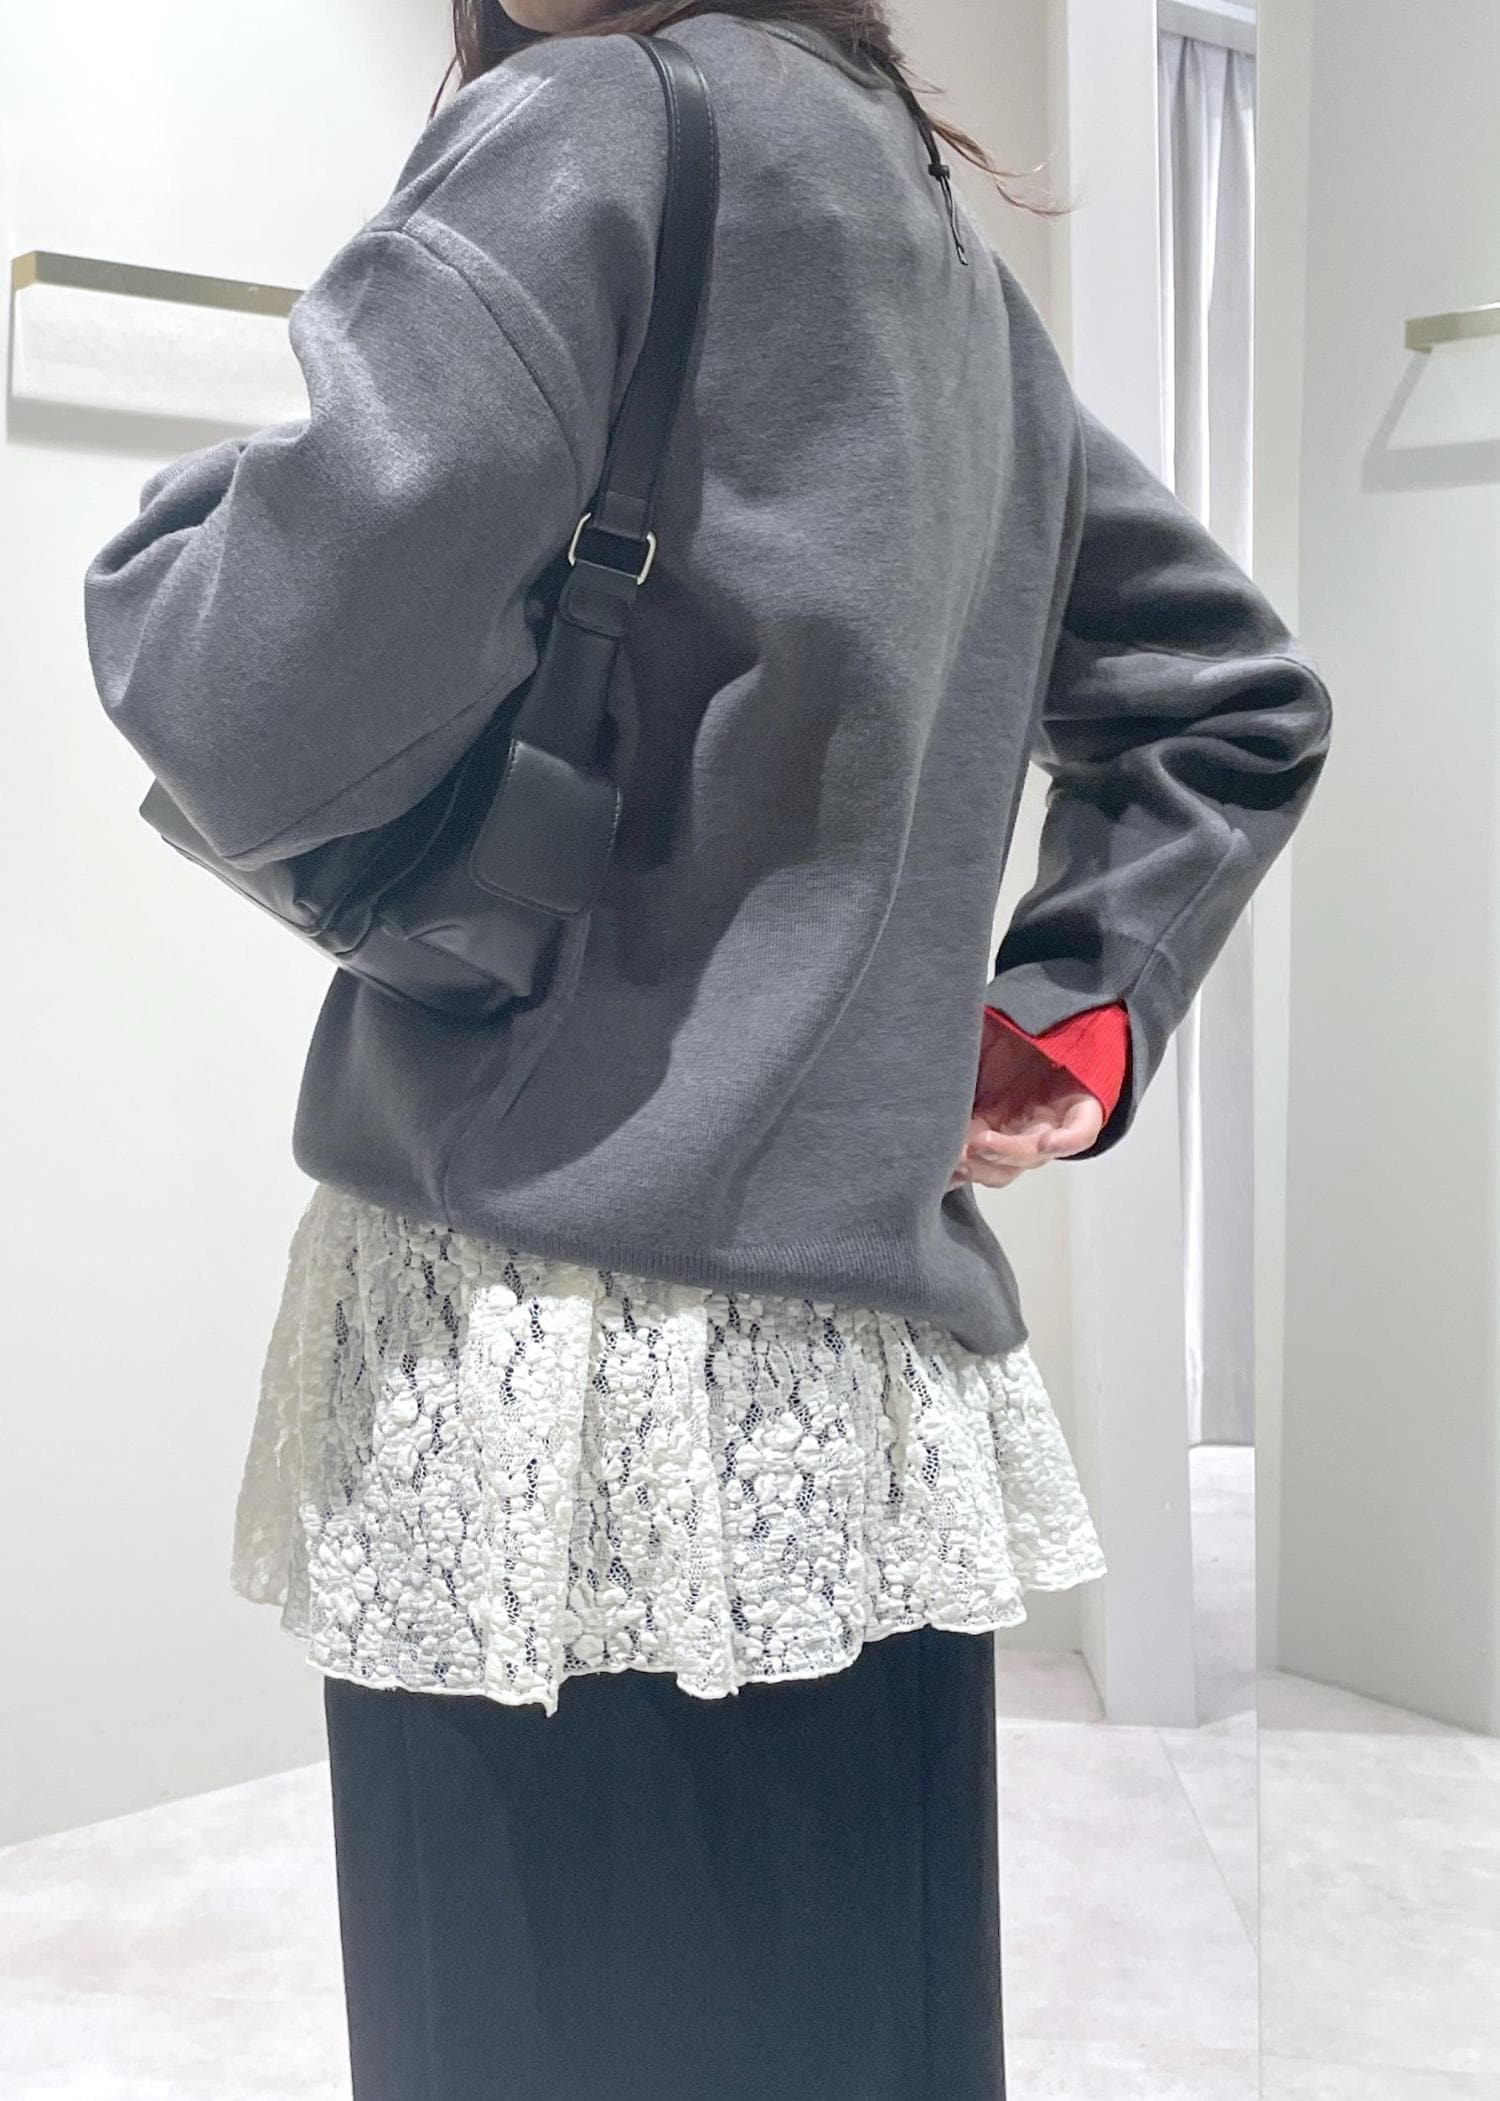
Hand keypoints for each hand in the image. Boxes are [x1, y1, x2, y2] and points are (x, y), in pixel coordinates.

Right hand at [949, 1010, 1104, 1190]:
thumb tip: (908, 1073)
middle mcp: (1019, 1132)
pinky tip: (1045, 1141)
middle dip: (975, 1164)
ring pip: (1029, 1156)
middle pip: (996, 1167)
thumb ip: (945, 1065)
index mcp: (988, 1124)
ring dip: (1006, 1153)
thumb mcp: (967, 1045)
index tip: (932, 1162)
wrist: (1061, 1016)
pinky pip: (1077, 1136)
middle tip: (954, 1152)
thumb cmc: (1008, 1032)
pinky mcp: (1083, 1110)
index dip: (952, 1166)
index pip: (968, 1159)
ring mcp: (1051, 1124)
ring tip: (982, 1140)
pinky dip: (1062, 1142)